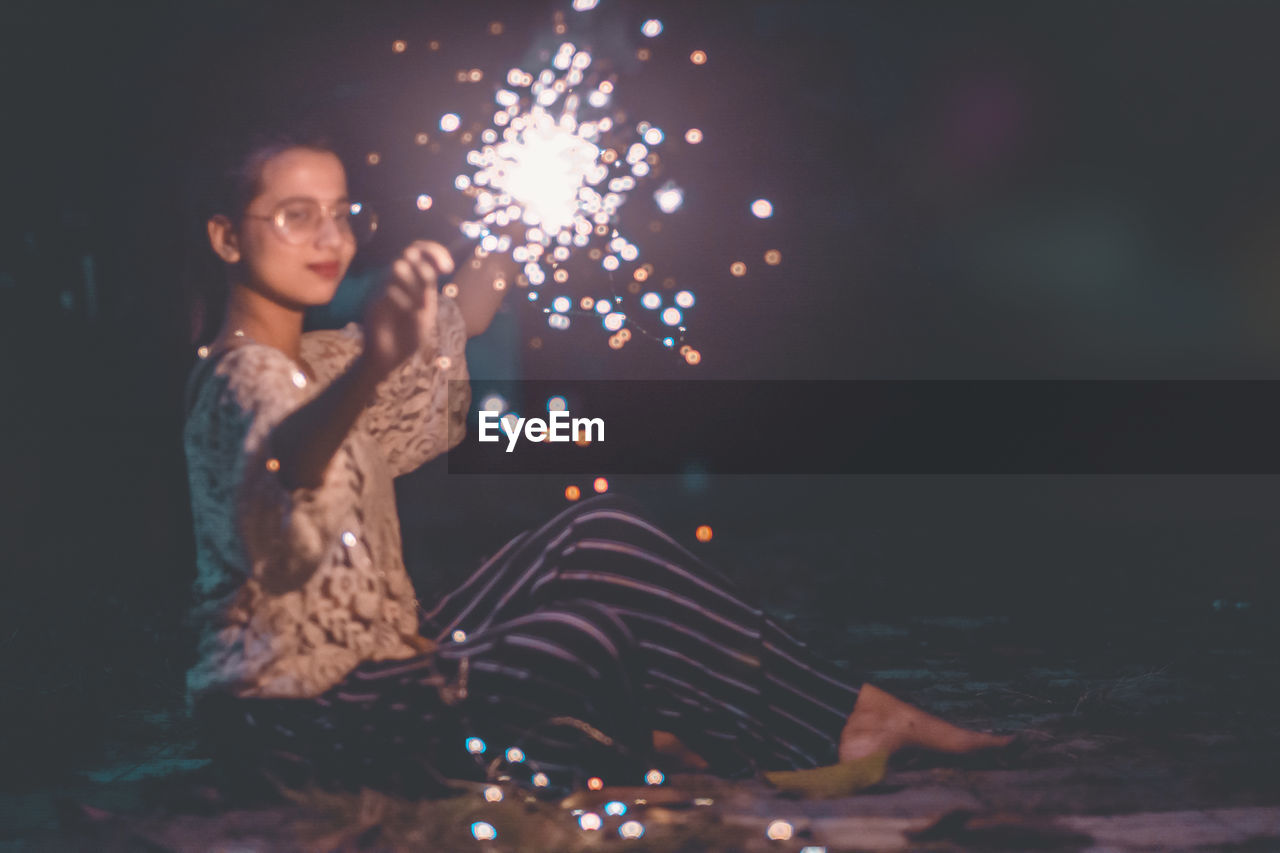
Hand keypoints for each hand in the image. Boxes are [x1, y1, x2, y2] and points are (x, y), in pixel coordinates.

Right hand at [360, 241, 454, 378]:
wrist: (387, 360)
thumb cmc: (406, 336)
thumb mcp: (424, 309)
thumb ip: (427, 288)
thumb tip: (434, 267)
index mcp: (406, 281)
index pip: (417, 250)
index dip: (434, 252)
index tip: (448, 268)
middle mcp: (391, 280)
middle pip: (408, 252)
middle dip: (426, 267)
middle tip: (433, 290)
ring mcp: (379, 289)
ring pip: (398, 267)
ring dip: (416, 285)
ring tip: (420, 307)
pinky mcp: (371, 303)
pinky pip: (389, 290)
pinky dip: (407, 301)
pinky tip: (411, 316)